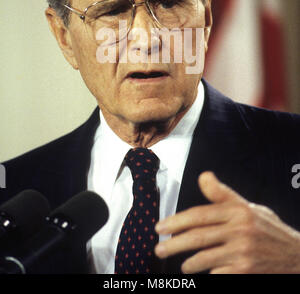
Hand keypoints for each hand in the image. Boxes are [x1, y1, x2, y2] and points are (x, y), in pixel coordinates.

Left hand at [154, 171, 299, 273]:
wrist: (295, 253)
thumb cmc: (267, 228)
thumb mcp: (247, 207)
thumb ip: (222, 194)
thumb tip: (203, 176)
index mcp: (237, 210)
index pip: (199, 214)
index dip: (177, 221)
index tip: (161, 227)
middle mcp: (239, 229)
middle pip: (198, 237)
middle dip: (174, 243)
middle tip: (158, 249)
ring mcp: (243, 251)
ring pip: (204, 258)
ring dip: (187, 263)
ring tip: (180, 265)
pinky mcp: (246, 270)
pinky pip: (218, 273)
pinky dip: (207, 274)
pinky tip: (202, 273)